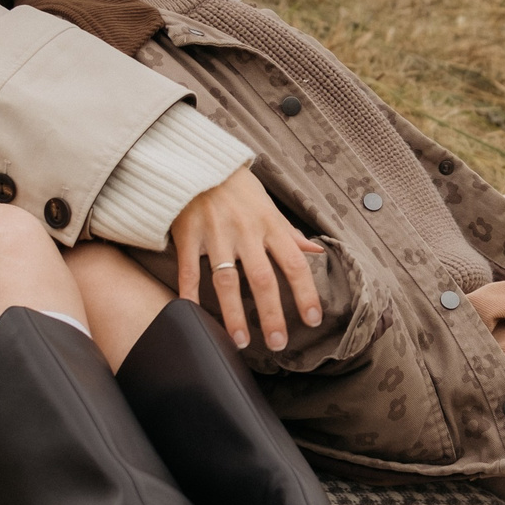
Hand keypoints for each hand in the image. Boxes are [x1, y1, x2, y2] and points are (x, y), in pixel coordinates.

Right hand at [169, 167, 324, 350]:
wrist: (196, 160)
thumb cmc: (236, 186)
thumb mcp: (268, 205)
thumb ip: (289, 233)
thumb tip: (316, 251)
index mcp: (270, 224)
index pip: (294, 264)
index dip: (306, 293)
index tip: (313, 319)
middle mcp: (245, 232)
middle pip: (262, 280)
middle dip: (272, 315)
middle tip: (278, 343)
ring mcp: (215, 235)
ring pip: (226, 281)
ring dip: (234, 315)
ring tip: (239, 342)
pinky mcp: (188, 235)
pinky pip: (188, 270)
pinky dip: (189, 294)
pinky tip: (192, 315)